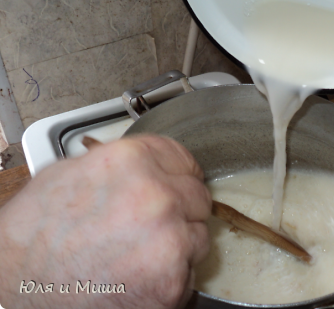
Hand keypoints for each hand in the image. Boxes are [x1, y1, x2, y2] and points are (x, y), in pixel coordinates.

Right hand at [0, 135, 210, 308]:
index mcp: (131, 161)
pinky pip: (190, 271)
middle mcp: (156, 197)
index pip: (183, 158)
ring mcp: (168, 241)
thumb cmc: (35, 235)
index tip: (178, 179)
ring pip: (200, 234)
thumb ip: (120, 162)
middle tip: (152, 221)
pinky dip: (172, 275)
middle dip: (180, 207)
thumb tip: (147, 162)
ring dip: (179, 242)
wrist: (15, 290)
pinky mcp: (172, 283)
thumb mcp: (70, 173)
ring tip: (139, 251)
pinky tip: (138, 274)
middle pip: (198, 195)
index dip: (179, 171)